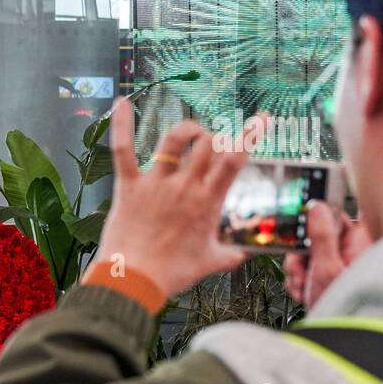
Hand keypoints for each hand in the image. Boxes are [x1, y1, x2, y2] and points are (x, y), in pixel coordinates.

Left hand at [95, 99, 269, 297]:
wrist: (133, 280)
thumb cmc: (171, 273)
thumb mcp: (209, 263)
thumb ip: (230, 254)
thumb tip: (244, 254)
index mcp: (207, 202)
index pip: (235, 160)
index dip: (250, 135)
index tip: (260, 119)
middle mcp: (184, 187)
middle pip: (208, 144)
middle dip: (215, 136)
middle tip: (214, 143)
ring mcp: (155, 184)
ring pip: (174, 140)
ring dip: (186, 129)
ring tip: (191, 131)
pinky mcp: (128, 187)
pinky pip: (123, 150)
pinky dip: (122, 125)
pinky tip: (121, 103)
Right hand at [283, 201, 372, 309]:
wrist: (336, 338)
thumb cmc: (341, 307)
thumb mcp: (326, 267)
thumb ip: (321, 235)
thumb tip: (317, 207)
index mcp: (357, 246)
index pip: (337, 217)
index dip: (317, 222)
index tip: (302, 232)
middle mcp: (349, 255)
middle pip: (316, 238)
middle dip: (301, 255)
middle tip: (301, 269)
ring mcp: (336, 269)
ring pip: (307, 257)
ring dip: (297, 272)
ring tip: (303, 287)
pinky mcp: (324, 281)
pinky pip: (305, 273)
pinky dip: (299, 283)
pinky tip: (303, 294)